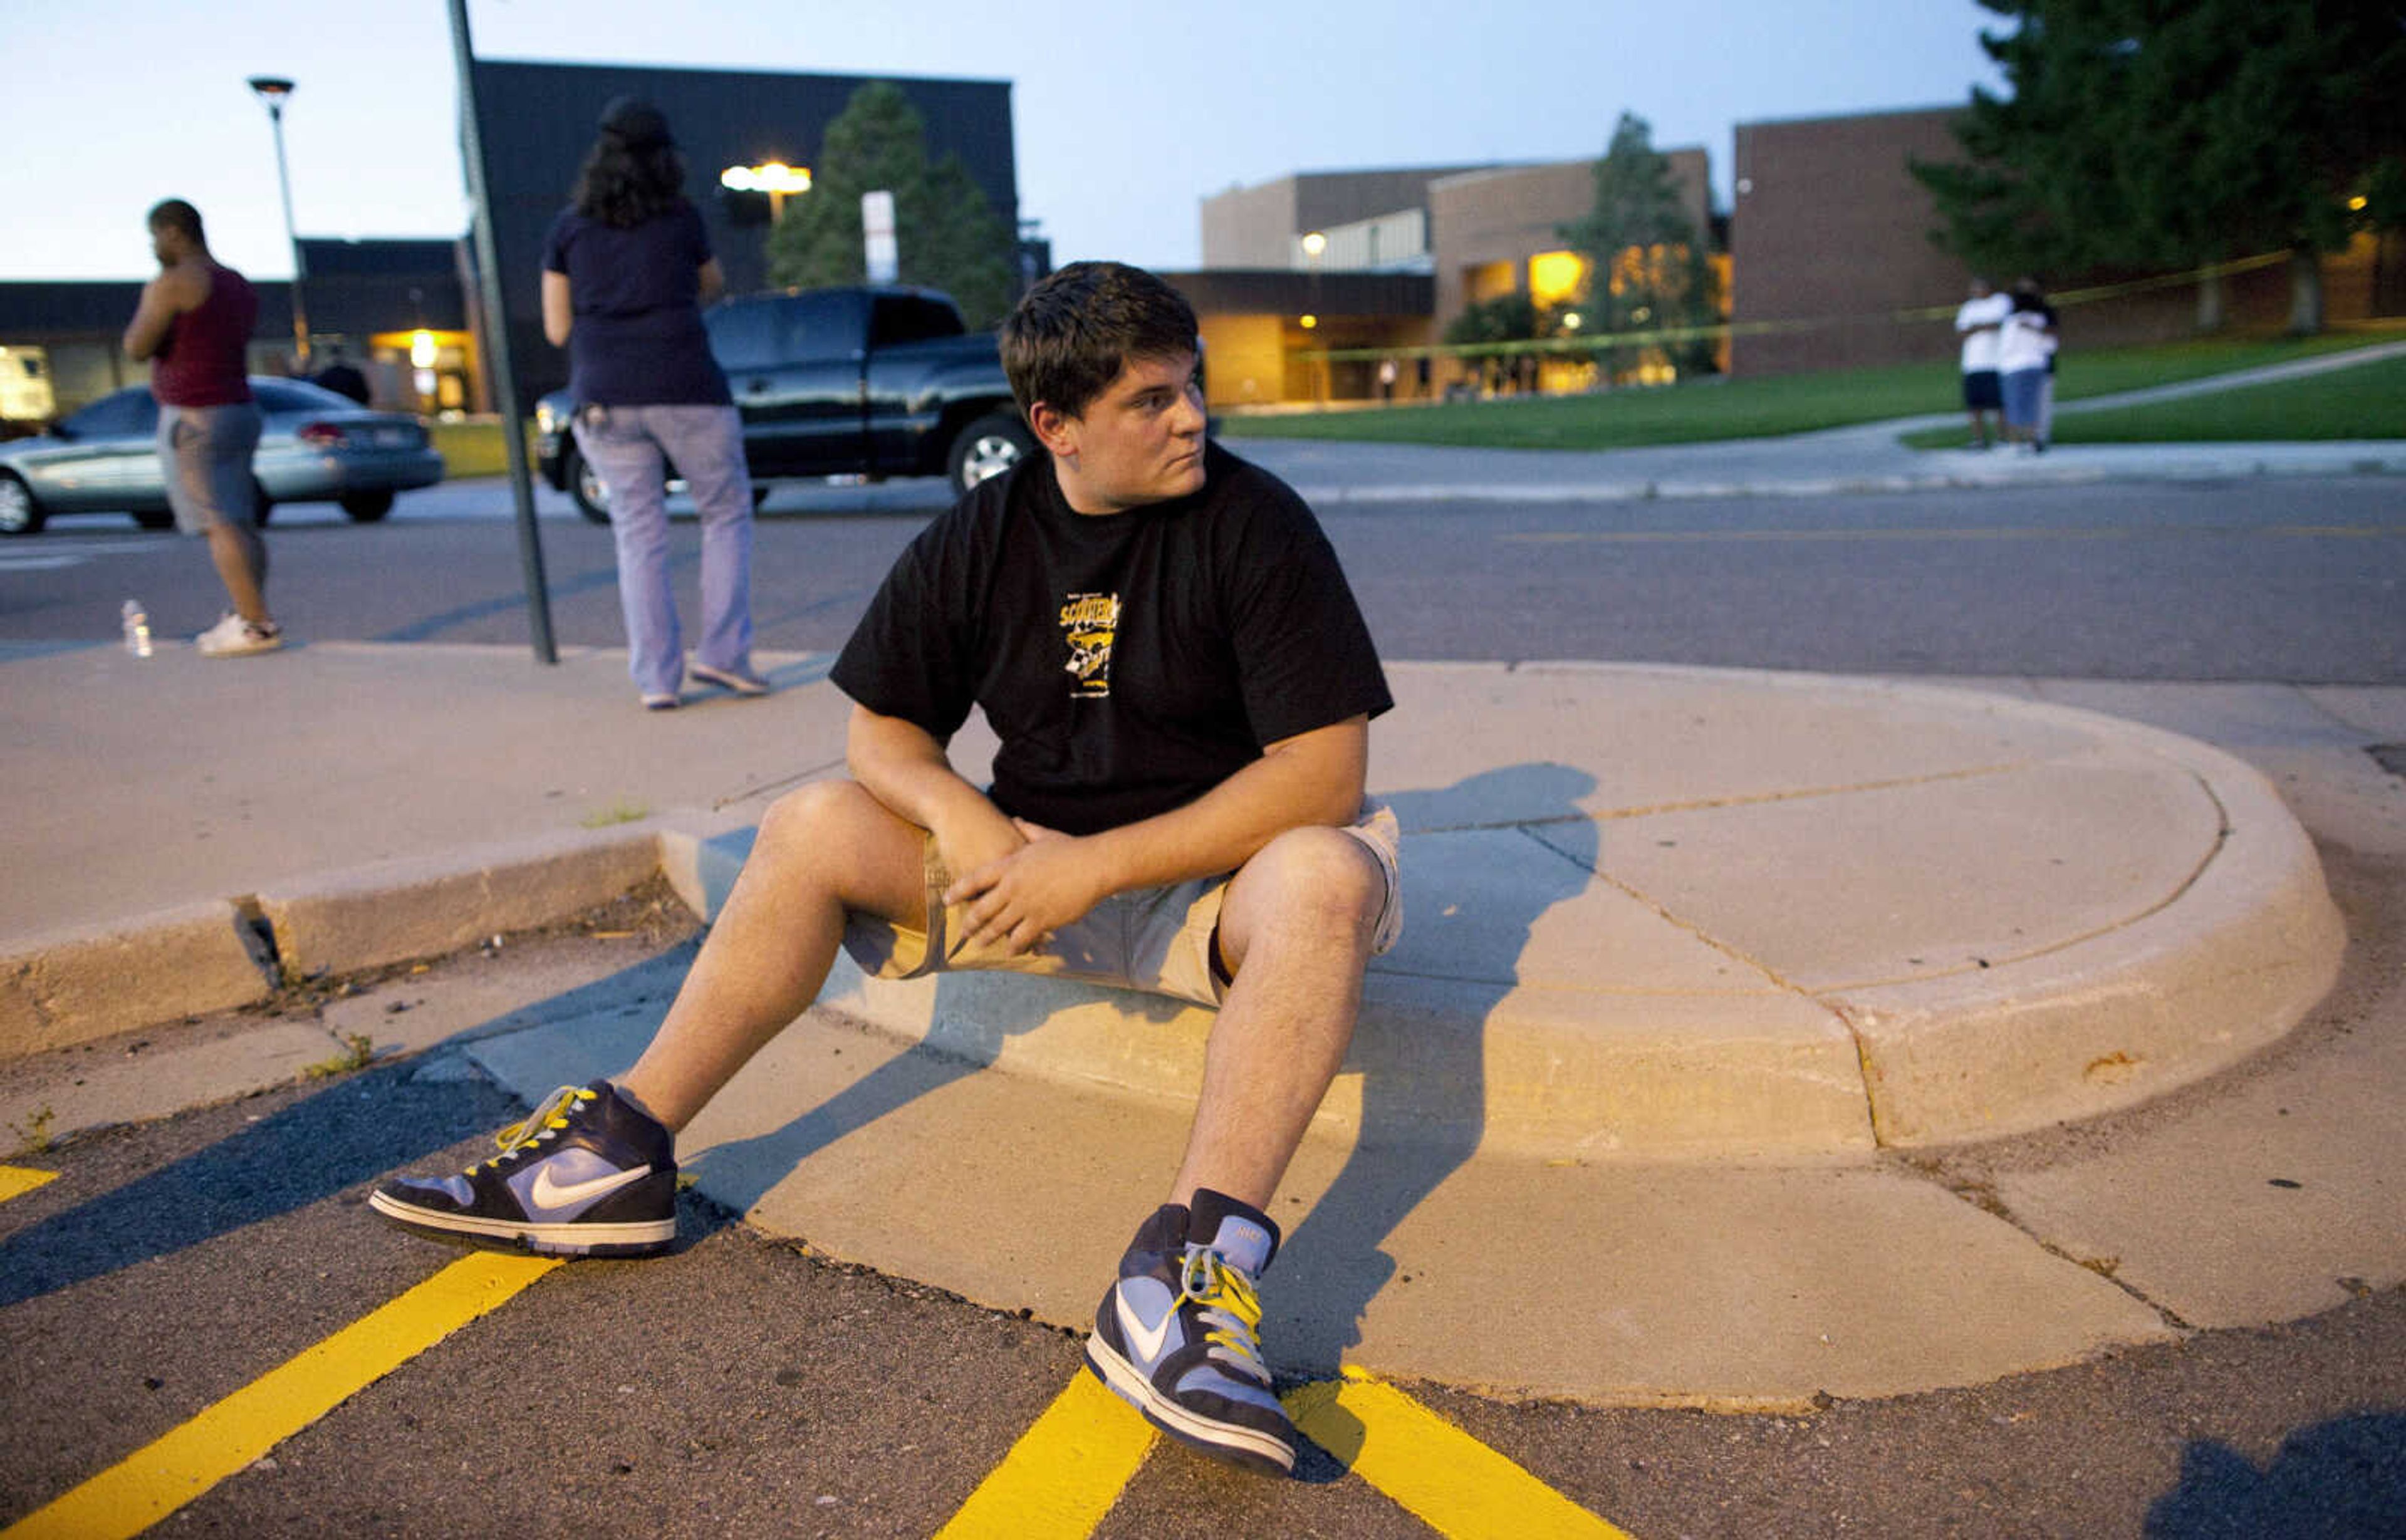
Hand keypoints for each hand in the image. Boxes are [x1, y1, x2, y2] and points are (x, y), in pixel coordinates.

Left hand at [944, 821, 1106, 955]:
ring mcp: (1026, 905)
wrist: (1093, 865)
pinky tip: (1011, 951)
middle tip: (963, 932)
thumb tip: (1016, 820)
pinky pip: (1021, 938)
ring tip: (980, 944)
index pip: (975, 880)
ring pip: (998, 927)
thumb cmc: (1070, 849)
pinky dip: (1014, 946)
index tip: (947, 900)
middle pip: (982, 909)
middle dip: (970, 923)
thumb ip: (1026, 830)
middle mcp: (1012, 887)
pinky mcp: (1041, 920)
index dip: (958, 891)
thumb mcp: (1044, 836)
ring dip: (987, 937)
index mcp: (1009, 866)